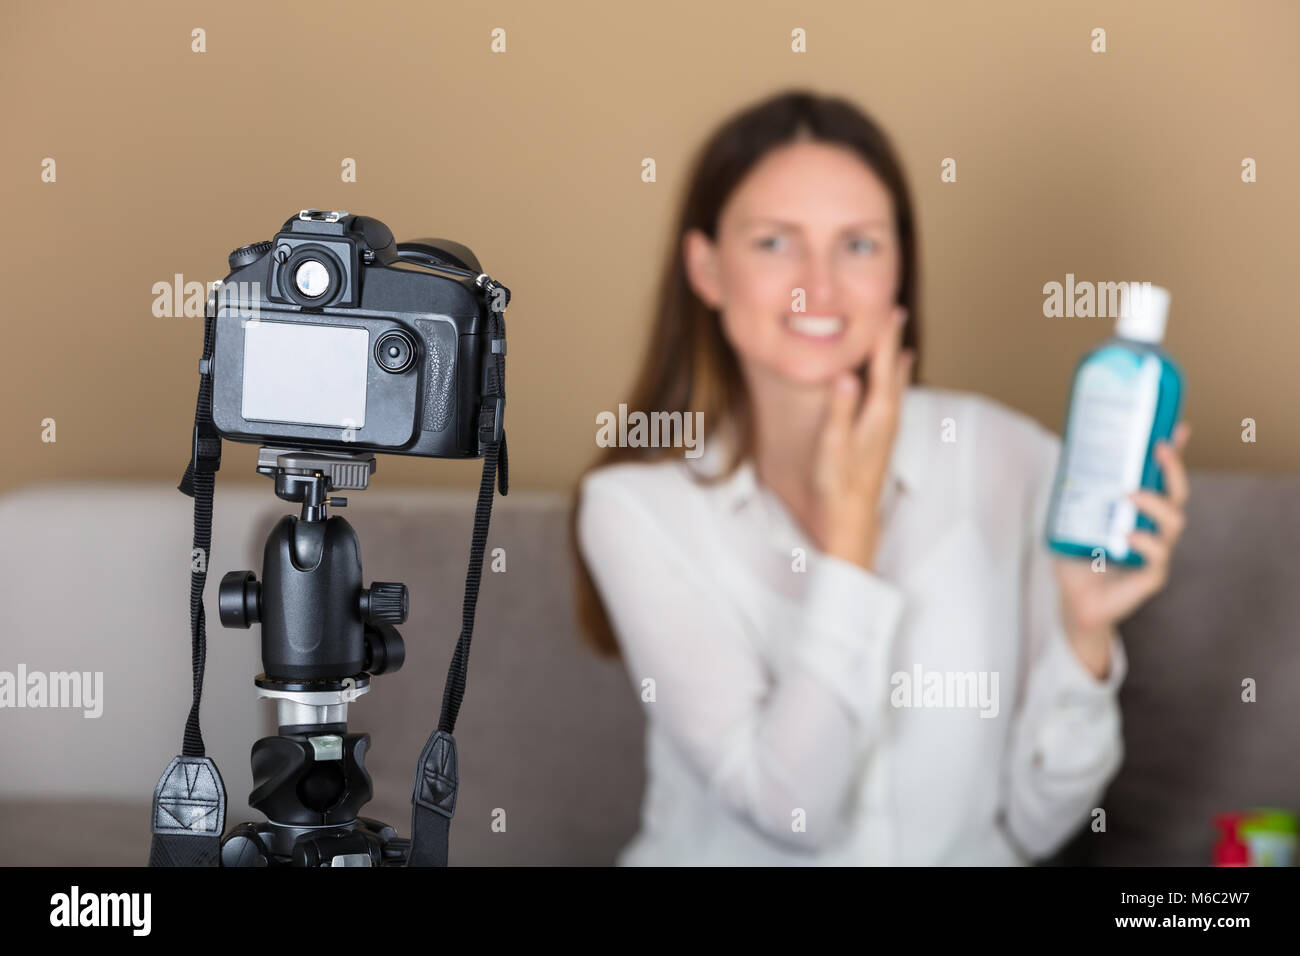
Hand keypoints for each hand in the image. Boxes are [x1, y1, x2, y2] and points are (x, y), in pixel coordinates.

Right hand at [810, 306, 915, 570]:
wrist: (851, 516)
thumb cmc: (837, 483)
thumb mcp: (832, 446)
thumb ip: (840, 409)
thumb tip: (846, 375)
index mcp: (878, 413)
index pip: (882, 365)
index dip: (884, 336)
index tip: (887, 308)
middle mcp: (888, 416)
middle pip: (893, 368)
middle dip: (892, 339)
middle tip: (893, 309)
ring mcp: (887, 426)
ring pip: (895, 381)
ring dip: (894, 356)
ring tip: (896, 334)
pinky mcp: (882, 435)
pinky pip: (891, 393)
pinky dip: (892, 375)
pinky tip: (893, 373)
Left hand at [1053, 422, 1191, 660]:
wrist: (1074, 602)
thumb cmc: (1077, 559)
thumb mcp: (1070, 519)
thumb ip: (1074, 494)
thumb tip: (1068, 455)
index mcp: (1140, 512)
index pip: (1162, 478)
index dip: (1174, 454)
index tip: (1178, 426)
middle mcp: (1154, 528)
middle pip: (1177, 494)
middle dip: (1173, 468)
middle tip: (1158, 448)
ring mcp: (1157, 552)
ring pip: (1174, 523)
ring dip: (1154, 504)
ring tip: (1129, 495)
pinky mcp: (1151, 576)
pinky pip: (1157, 556)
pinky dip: (1142, 542)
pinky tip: (1125, 536)